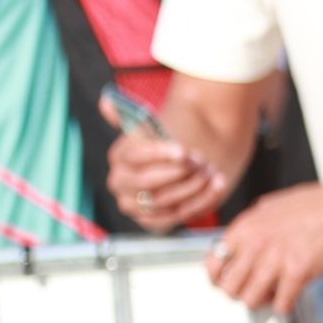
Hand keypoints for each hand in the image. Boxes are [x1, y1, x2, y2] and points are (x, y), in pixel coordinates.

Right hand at [100, 92, 227, 232]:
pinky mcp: (154, 221)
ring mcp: (135, 206)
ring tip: (212, 170)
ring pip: (163, 201)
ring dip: (192, 185)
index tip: (183, 151)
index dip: (159, 155)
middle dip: (178, 172)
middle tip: (201, 159)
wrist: (197, 157)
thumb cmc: (176, 138)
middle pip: (146, 183)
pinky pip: (175, 216)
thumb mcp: (156, 123)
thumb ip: (128, 113)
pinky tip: (217, 184)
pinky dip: (200, 201)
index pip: (134, 158)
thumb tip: (105, 100)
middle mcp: (121, 184)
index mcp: (119, 158)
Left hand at [207, 179, 322, 315]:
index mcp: (245, 229)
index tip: (224, 283)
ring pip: (250, 300)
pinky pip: (281, 304)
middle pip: (229, 288)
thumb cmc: (313, 205)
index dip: (218, 279)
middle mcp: (255, 245)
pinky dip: (284, 306)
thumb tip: (236, 241)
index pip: (214, 264)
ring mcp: (275, 260)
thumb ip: (250, 225)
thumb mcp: (269, 206)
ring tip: (271, 294)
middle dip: (240, 293)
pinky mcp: (297, 273)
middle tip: (252, 290)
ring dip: (261, 302)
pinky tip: (289, 298)